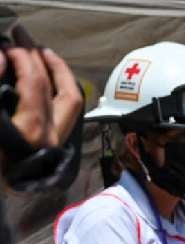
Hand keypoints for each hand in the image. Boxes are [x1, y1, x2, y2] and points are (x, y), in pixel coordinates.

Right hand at [2, 27, 82, 150]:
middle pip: (66, 93)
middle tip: (28, 41)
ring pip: (71, 106)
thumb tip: (1, 59)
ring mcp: (53, 148)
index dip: (22, 58)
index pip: (35, 83)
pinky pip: (64, 117)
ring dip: (60, 78)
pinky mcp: (49, 153)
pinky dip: (56, 95)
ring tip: (42, 56)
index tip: (8, 46)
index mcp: (31, 133)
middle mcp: (51, 141)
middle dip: (49, 63)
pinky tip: (41, 83)